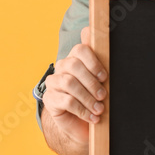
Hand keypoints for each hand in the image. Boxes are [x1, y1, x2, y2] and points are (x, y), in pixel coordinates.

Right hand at [42, 26, 107, 154]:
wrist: (83, 124)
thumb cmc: (94, 98)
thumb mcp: (101, 80)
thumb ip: (99, 57)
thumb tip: (88, 29)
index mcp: (75, 58)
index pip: (80, 50)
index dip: (93, 62)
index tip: (104, 77)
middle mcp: (61, 67)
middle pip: (73, 65)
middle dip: (91, 82)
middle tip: (103, 95)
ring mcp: (53, 83)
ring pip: (69, 83)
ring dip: (87, 97)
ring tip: (99, 109)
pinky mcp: (49, 99)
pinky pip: (66, 101)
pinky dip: (82, 110)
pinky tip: (92, 117)